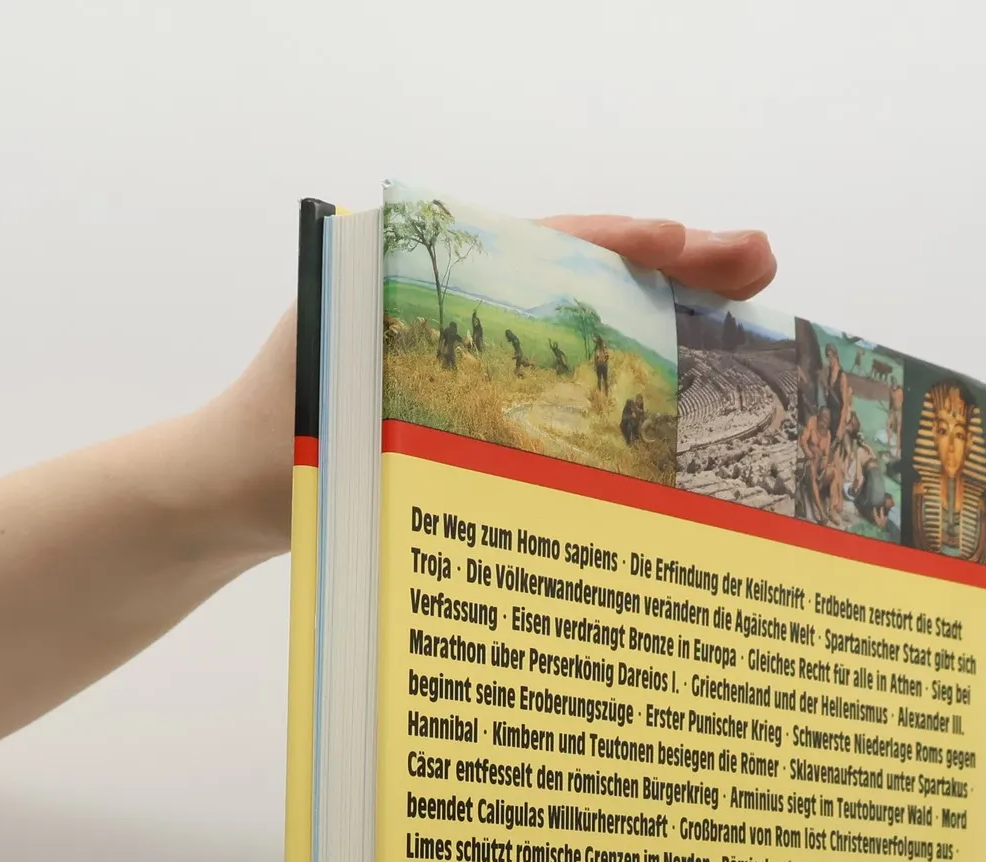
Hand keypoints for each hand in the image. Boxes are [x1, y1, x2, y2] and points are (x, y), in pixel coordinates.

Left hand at [205, 214, 776, 554]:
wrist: (224, 497)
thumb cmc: (271, 446)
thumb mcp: (335, 397)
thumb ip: (402, 372)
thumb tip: (490, 382)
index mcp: (423, 272)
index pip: (544, 241)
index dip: (627, 243)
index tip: (695, 246)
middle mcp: (457, 297)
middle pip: (586, 270)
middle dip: (677, 264)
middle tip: (760, 263)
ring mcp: (473, 350)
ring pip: (589, 321)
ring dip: (670, 320)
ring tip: (751, 314)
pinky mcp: (477, 404)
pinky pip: (567, 381)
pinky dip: (631, 380)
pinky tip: (693, 393)